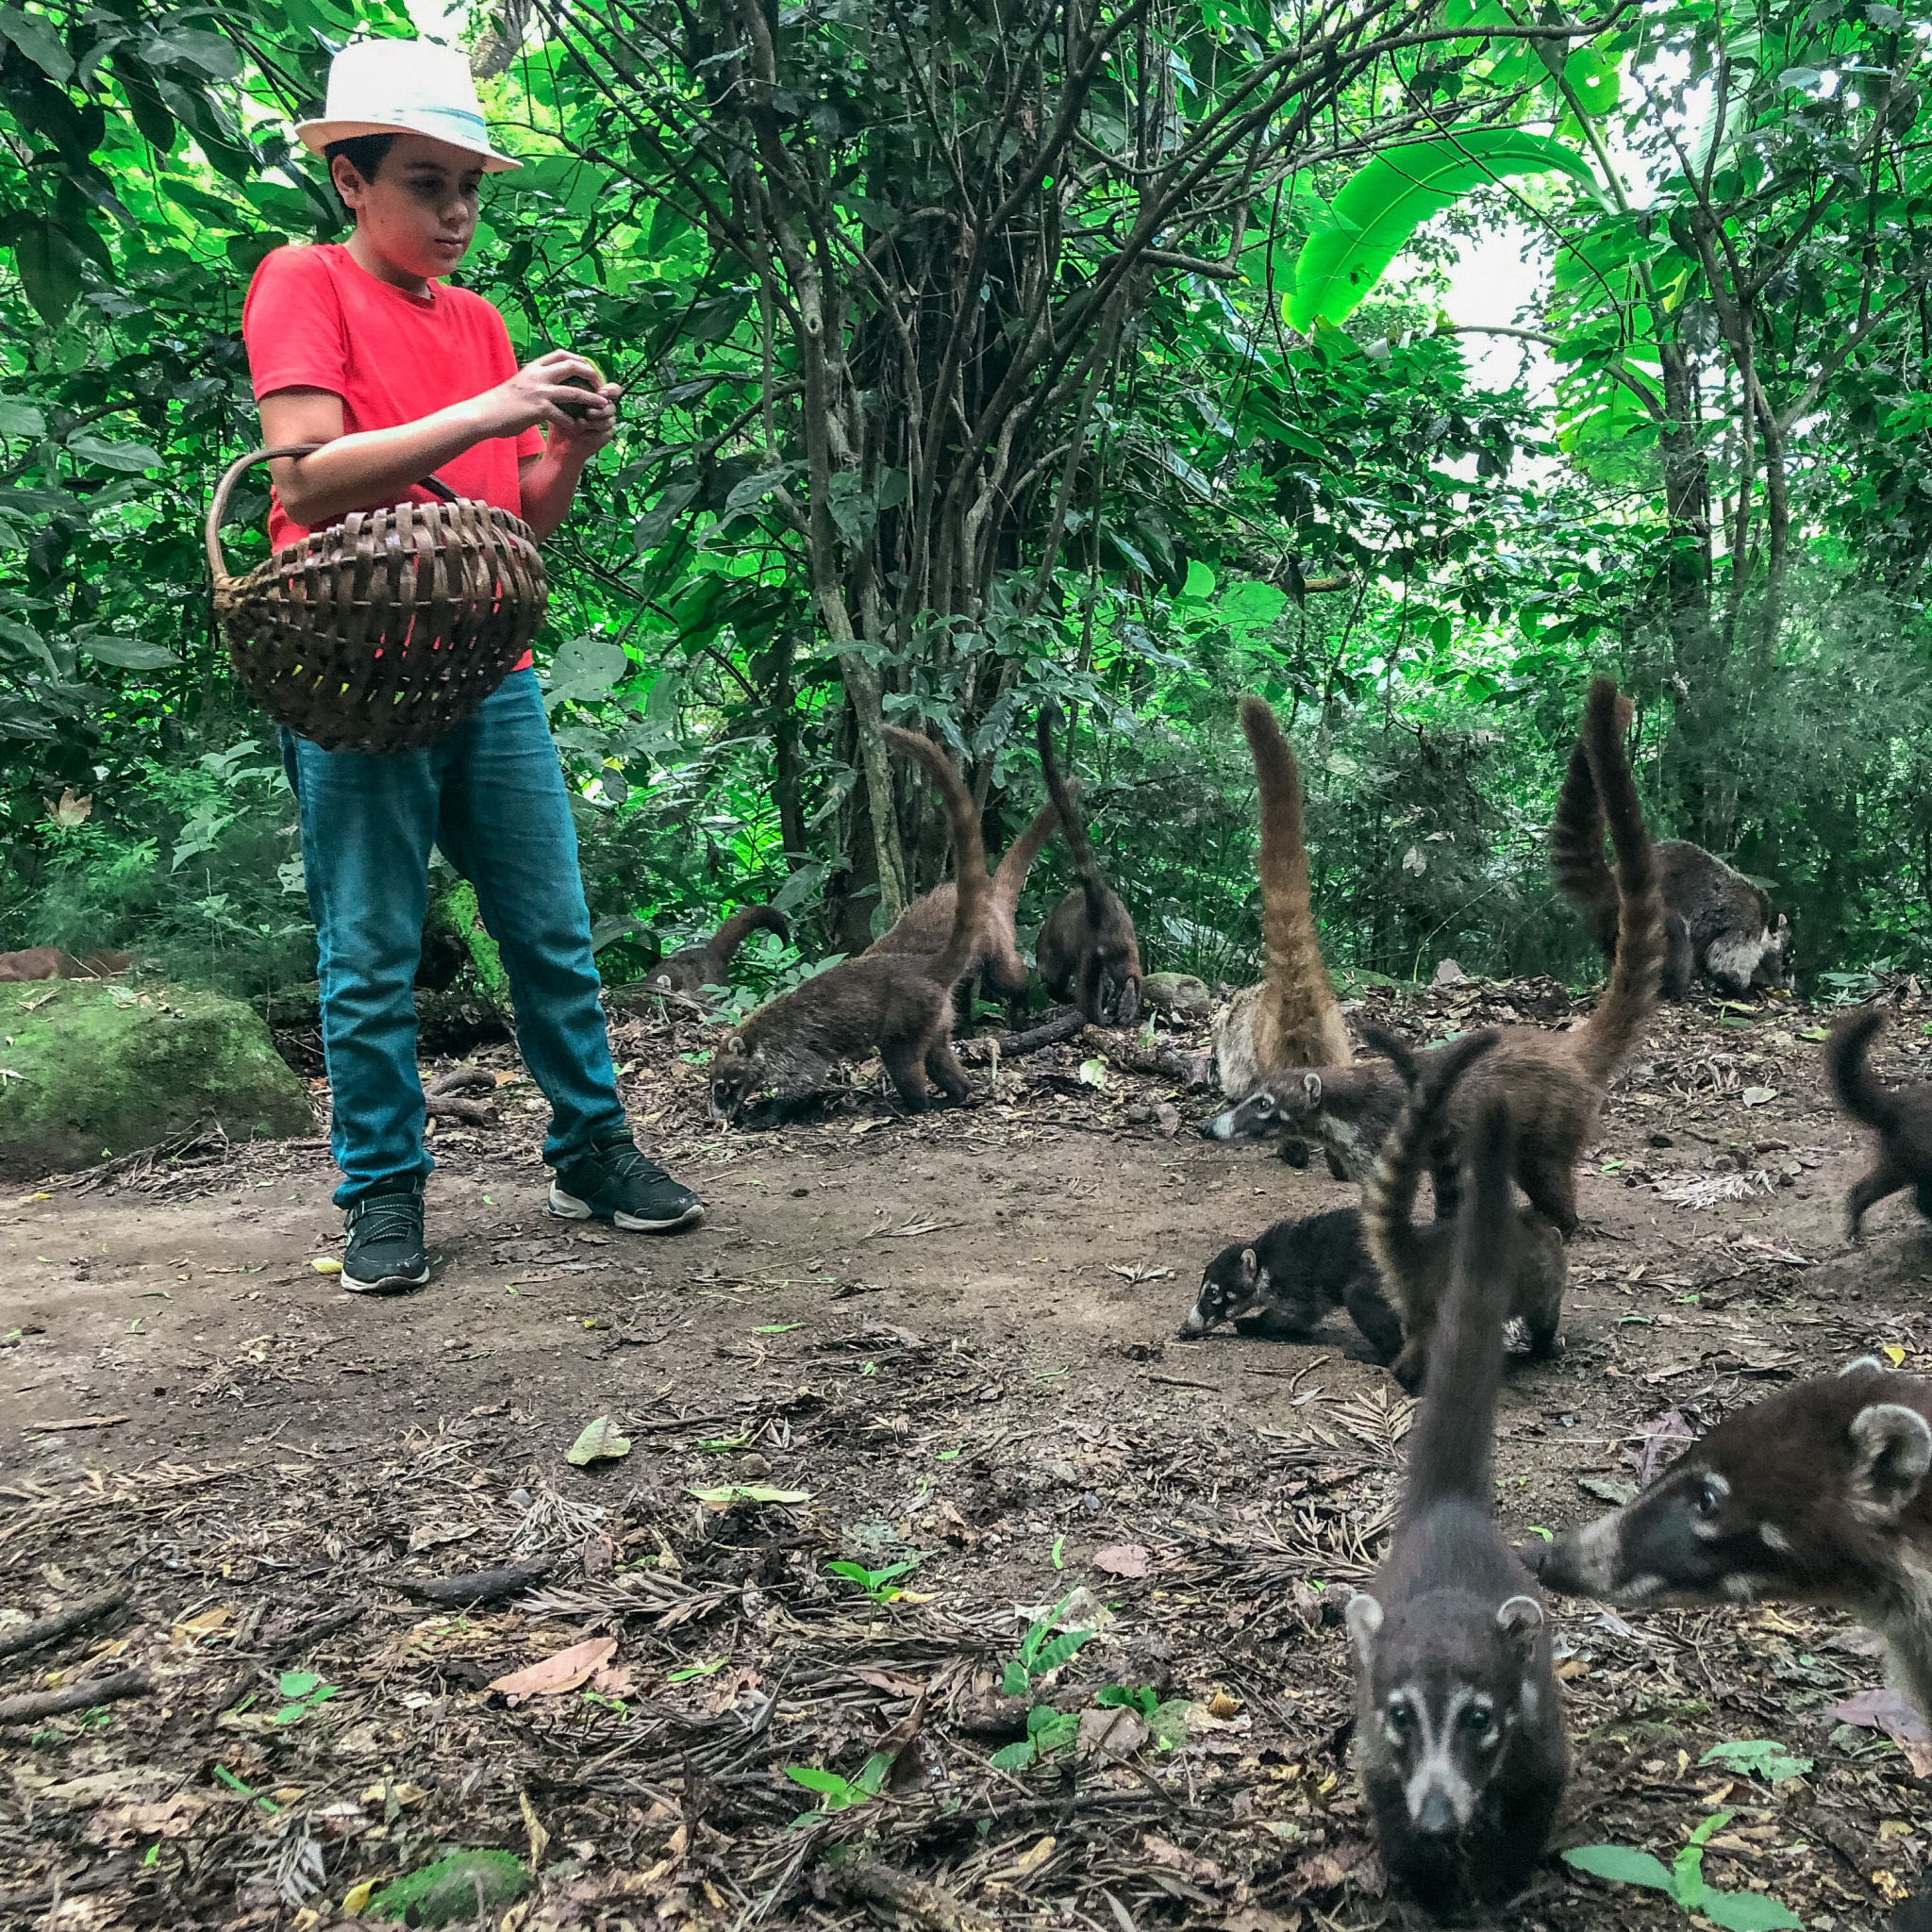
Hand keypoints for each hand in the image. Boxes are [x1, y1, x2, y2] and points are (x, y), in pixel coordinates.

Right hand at [470, 349, 614, 438]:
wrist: (482, 414)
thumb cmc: (500, 404)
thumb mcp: (520, 384)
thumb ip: (536, 382)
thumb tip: (550, 384)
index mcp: (534, 367)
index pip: (563, 354)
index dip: (580, 361)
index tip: (590, 372)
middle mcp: (538, 375)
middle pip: (573, 366)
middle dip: (591, 375)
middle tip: (600, 388)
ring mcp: (538, 391)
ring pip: (574, 391)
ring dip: (591, 399)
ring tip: (602, 406)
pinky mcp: (537, 409)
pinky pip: (563, 415)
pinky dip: (573, 423)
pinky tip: (577, 428)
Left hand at [546, 376, 622, 460]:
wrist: (559, 444)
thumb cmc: (559, 418)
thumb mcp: (562, 399)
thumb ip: (570, 387)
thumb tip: (572, 377)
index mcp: (596, 396)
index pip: (612, 390)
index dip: (612, 390)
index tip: (602, 392)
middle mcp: (604, 408)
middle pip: (612, 405)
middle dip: (601, 409)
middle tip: (588, 412)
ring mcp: (606, 423)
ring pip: (610, 420)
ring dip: (595, 422)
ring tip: (580, 423)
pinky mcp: (605, 436)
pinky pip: (606, 433)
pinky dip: (592, 434)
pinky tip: (581, 434)